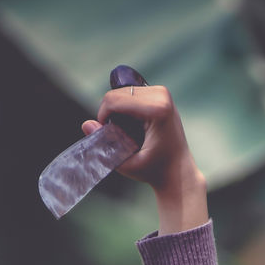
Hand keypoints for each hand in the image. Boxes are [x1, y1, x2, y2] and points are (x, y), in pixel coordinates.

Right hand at [82, 84, 207, 233]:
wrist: (178, 173)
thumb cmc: (155, 171)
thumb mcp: (127, 164)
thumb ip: (105, 145)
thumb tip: (85, 124)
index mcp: (157, 109)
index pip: (114, 100)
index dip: (102, 117)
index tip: (107, 135)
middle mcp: (162, 95)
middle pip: (117, 93)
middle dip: (110, 114)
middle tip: (118, 136)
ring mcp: (162, 92)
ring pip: (122, 92)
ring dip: (117, 111)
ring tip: (128, 133)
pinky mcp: (161, 93)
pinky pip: (131, 93)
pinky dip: (125, 107)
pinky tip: (135, 126)